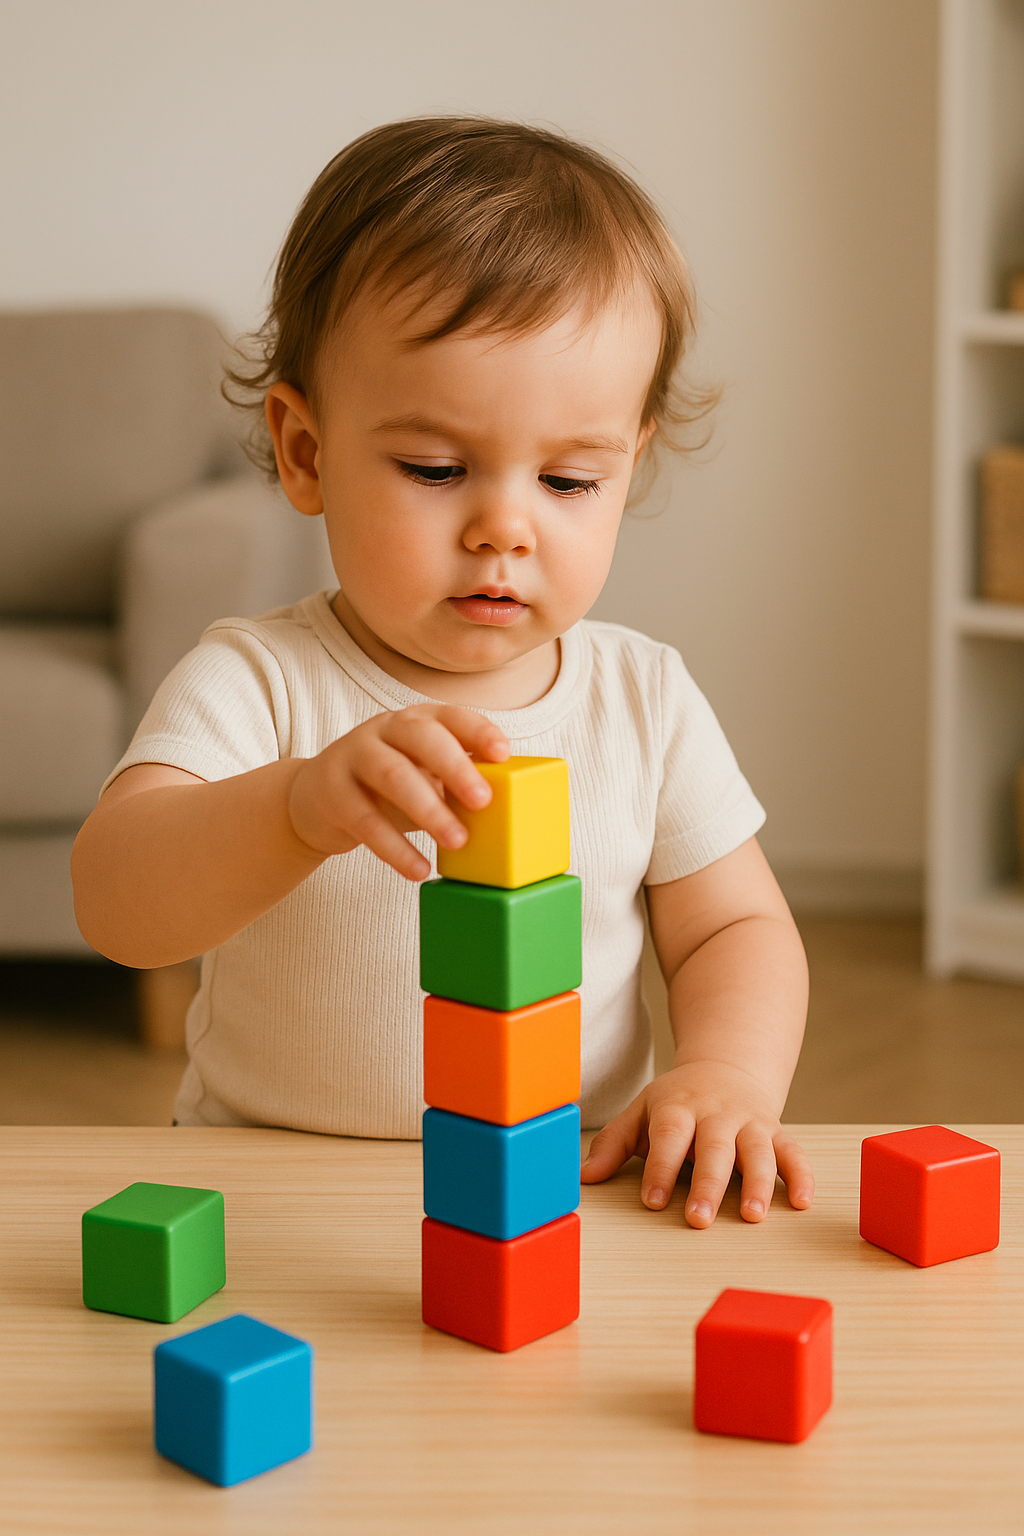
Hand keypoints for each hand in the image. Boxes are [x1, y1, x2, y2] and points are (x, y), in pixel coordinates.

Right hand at [287, 703, 508, 879]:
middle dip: (455, 767)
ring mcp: (353, 757)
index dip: (478, 731)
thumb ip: (456, 781)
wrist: (316, 799)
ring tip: (457, 841)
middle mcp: (383, 730)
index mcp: (415, 721)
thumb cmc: (386, 788)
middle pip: (421, 737)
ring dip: (429, 809)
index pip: (450, 716)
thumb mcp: (421, 774)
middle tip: (483, 801)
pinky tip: (419, 870)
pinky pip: (365, 820)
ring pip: (393, 775)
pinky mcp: (331, 792)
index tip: (503, 754)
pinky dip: (395, 848)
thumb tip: (512, 807)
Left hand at [580, 1058, 813, 1226]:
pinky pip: (793, 1152)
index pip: (669, 1136)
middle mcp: (717, 1114)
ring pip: (757, 1151)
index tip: (653, 1202)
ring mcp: (750, 1123)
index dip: (661, 1168)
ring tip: (752, 1216)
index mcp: (679, 1107)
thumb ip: (614, 1143)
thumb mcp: (641, 1111)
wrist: (726, 1065)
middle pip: (714, 1148)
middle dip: (708, 1185)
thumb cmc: (678, 1100)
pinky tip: (801, 1202)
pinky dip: (801, 1175)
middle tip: (699, 1220)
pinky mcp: (776, 1132)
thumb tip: (583, 1177)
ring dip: (758, 1183)